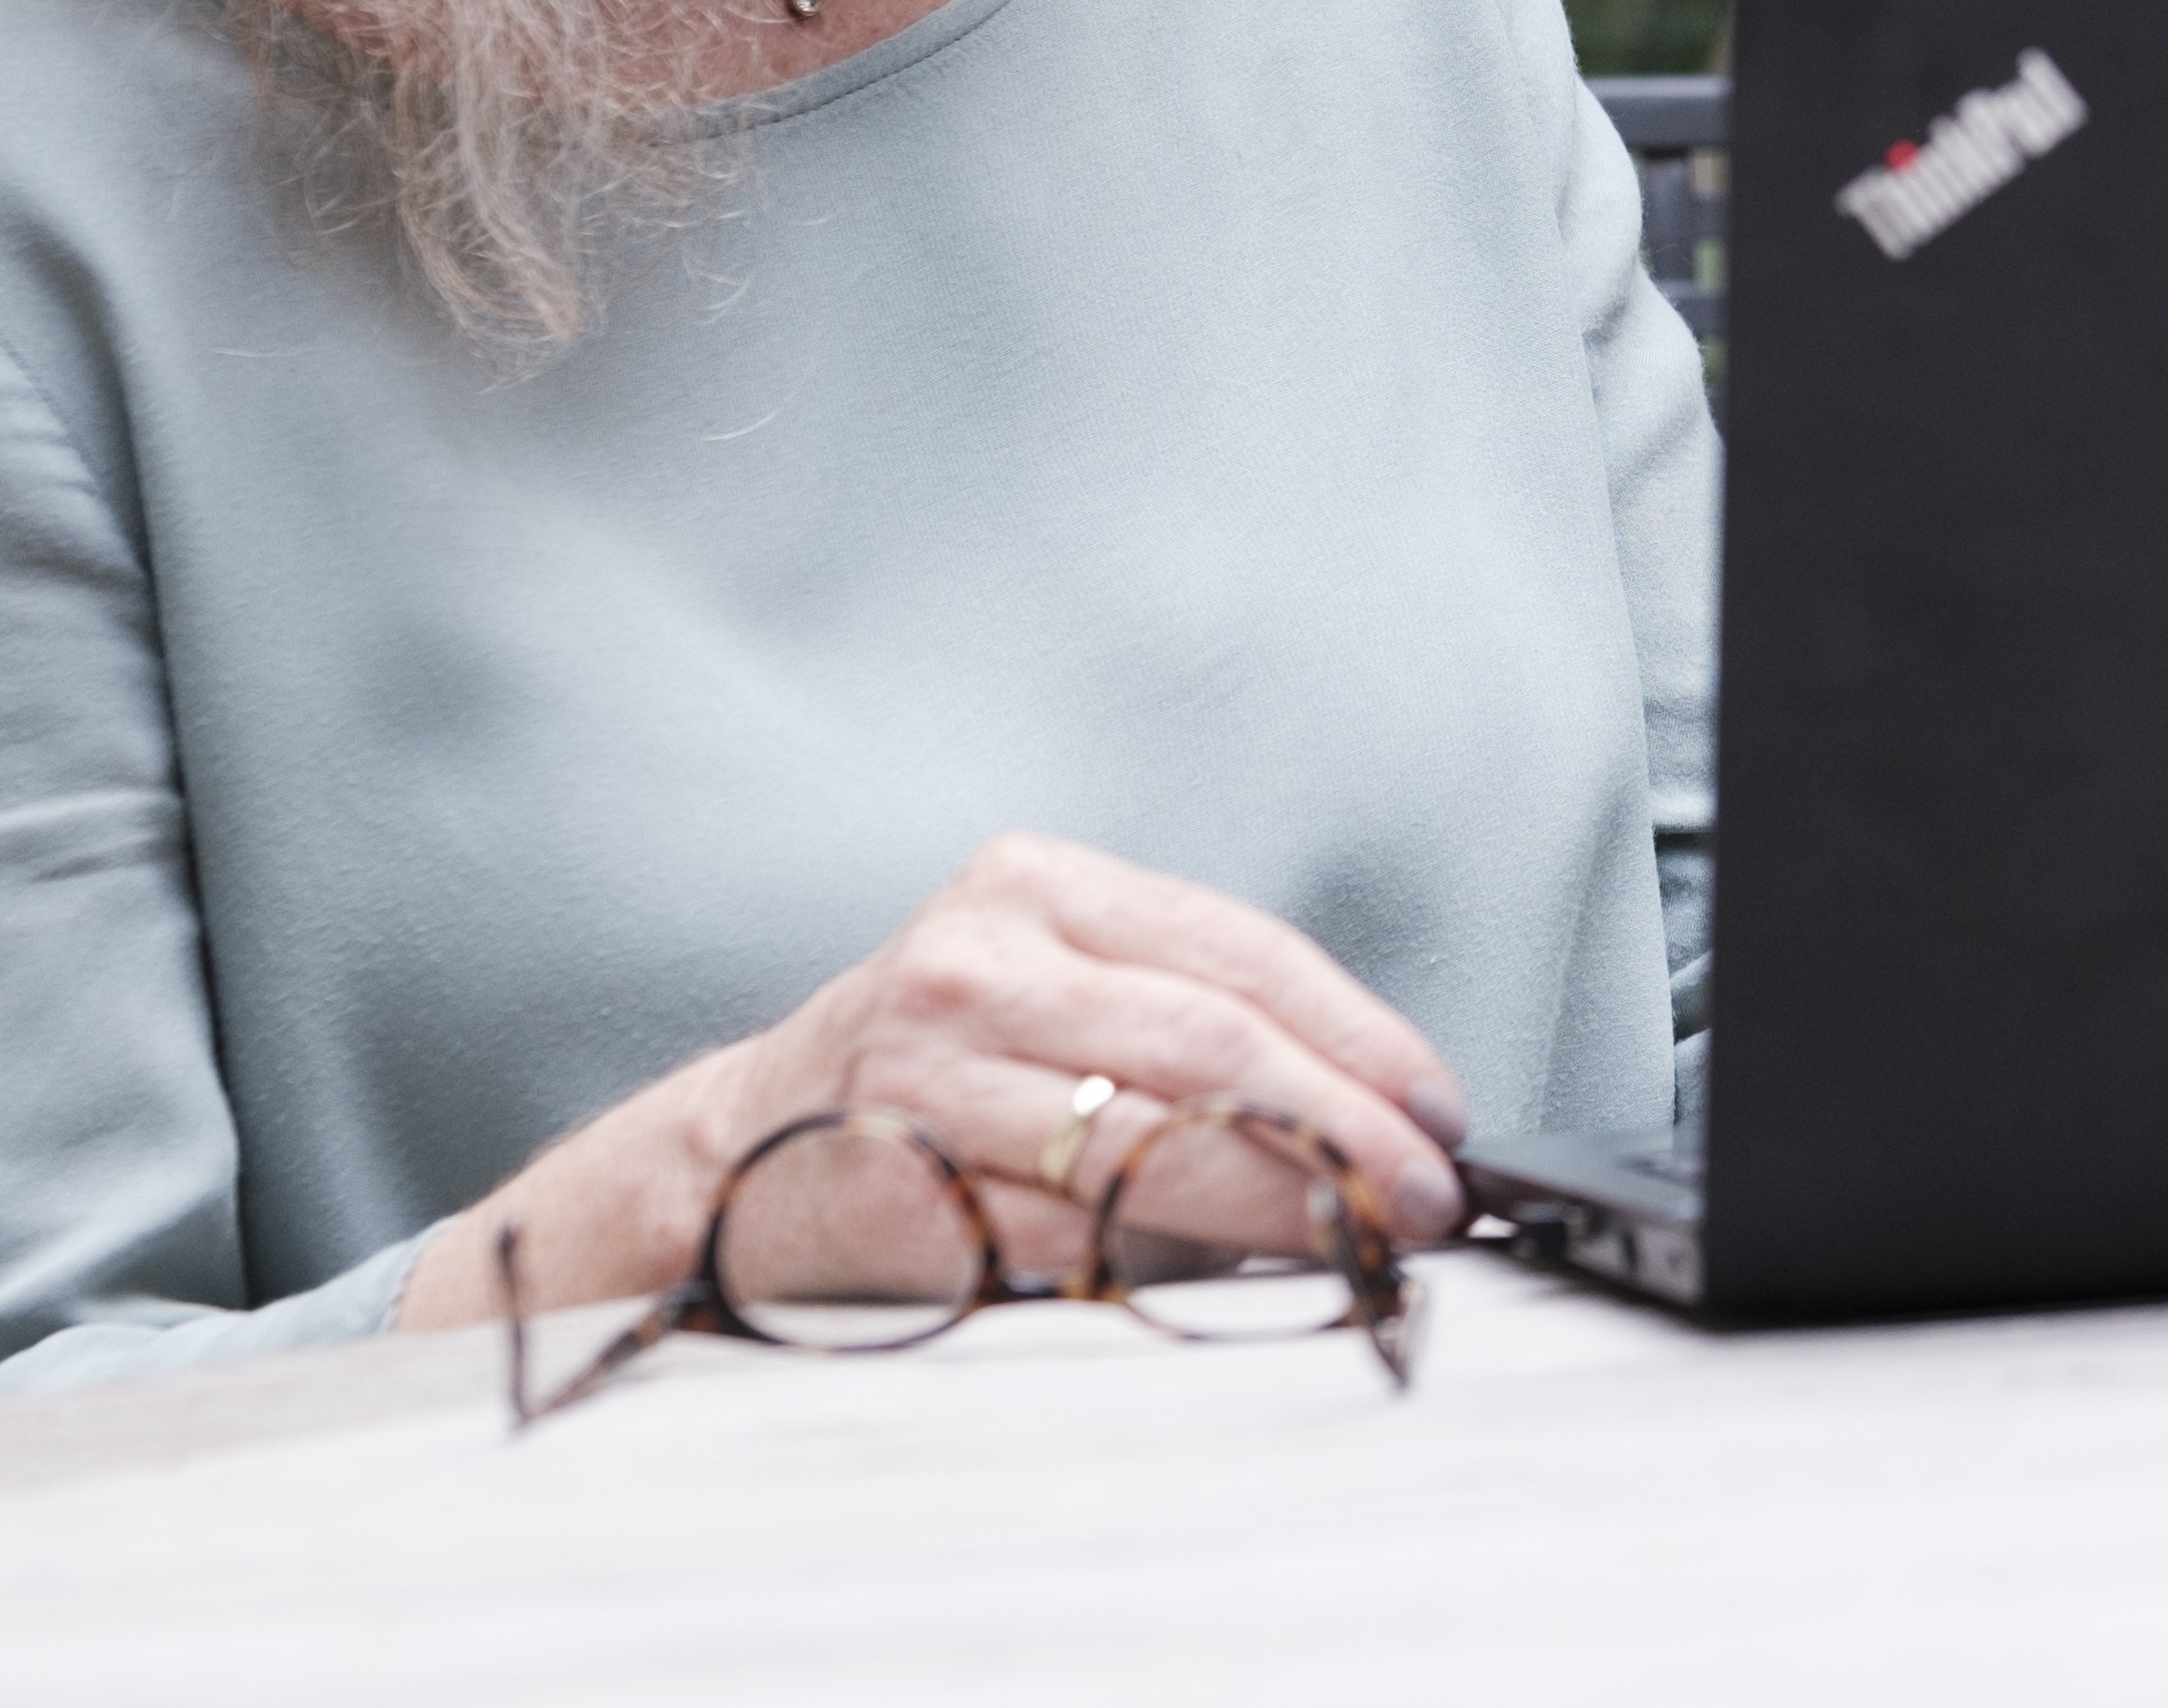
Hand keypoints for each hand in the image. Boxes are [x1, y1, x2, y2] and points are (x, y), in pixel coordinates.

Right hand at [399, 833, 1470, 1330]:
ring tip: (1364, 1239)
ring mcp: (922, 1070)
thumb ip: (1186, 1016)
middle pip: (1210, 1046)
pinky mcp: (889, 1182)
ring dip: (1280, 1206)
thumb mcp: (1050, 986)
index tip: (1441, 1111)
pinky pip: (1058, 1232)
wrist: (727, 1156)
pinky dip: (1163, 1265)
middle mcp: (974, 959)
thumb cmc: (934, 1074)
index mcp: (1034, 882)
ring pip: (1147, 1142)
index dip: (1361, 1039)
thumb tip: (1377, 1108)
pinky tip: (1232, 1283)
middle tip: (1427, 1194)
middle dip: (1345, 1130)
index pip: (1242, 954)